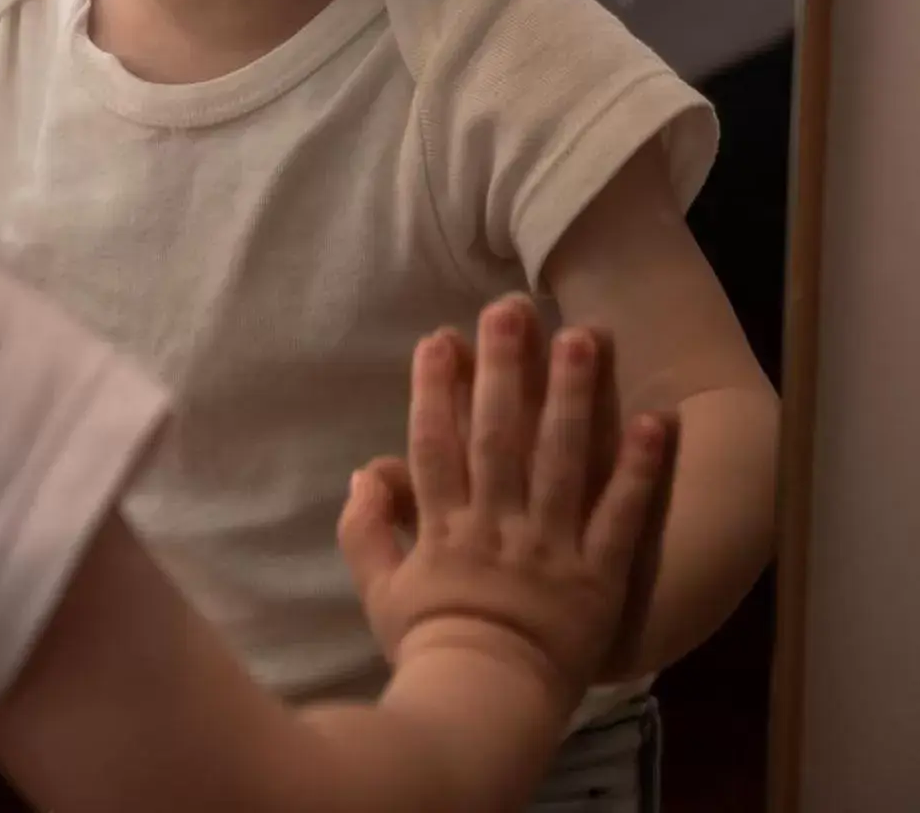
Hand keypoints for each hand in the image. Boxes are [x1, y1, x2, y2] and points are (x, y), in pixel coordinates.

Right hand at [338, 297, 676, 702]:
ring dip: (572, 398)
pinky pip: (621, 518)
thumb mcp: (379, 590)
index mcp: (445, 529)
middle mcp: (498, 528)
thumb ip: (366, 528)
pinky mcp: (599, 577)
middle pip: (499, 438)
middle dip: (504, 370)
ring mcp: (551, 550)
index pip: (437, 445)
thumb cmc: (431, 647)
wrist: (484, 713)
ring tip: (583, 339)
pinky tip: (656, 423)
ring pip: (562, 463)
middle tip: (513, 310)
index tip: (441, 337)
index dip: (435, 389)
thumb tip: (366, 468)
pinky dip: (639, 471)